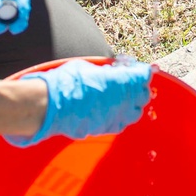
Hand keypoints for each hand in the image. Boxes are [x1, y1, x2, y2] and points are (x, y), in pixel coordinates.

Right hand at [5, 59, 153, 145]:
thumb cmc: (67, 82)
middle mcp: (121, 101)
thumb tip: (112, 71)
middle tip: (133, 80)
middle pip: (142, 95)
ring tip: (125, 96)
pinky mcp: (105, 128)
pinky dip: (122, 115)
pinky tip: (114, 109)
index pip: (141, 76)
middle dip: (140, 87)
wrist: (52, 106)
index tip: (141, 69)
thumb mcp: (89, 67)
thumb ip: (105, 71)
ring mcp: (114, 117)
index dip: (142, 72)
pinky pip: (122, 123)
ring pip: (135, 112)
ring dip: (133, 103)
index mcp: (119, 82)